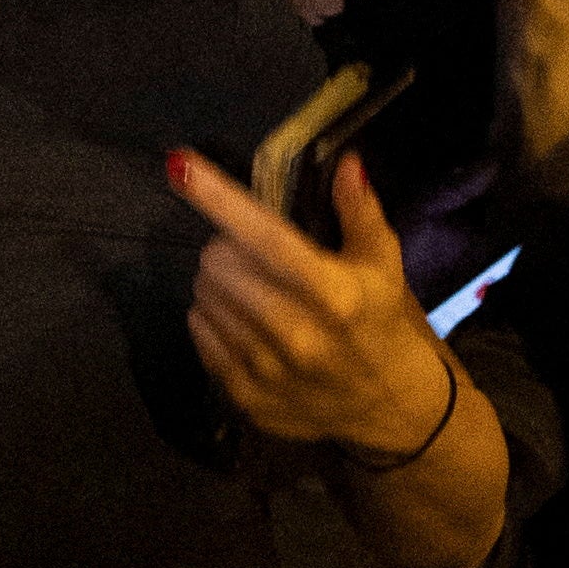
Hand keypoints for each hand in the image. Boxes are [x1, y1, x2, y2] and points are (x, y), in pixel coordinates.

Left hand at [168, 144, 452, 462]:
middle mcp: (297, 333)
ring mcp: (268, 370)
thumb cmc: (380, 320)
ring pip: (204, 298)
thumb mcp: (382, 263)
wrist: (388, 405)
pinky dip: (210, 318)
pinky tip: (237, 318)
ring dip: (217, 284)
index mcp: (333, 294)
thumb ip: (360, 211)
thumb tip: (345, 162)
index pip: (265, 236)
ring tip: (246, 288)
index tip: (181, 166)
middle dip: (226, 249)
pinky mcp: (247, 396)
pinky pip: (200, 335)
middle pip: (220, 264)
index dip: (218, 198)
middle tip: (248, 255)